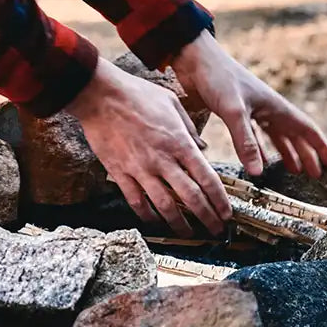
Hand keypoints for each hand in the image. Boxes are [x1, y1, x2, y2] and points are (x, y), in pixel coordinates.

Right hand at [67, 56, 232, 235]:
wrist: (100, 94)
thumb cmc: (136, 93)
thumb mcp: (171, 102)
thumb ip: (189, 128)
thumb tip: (202, 147)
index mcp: (179, 142)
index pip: (207, 178)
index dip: (220, 200)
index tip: (226, 213)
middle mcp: (163, 160)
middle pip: (191, 198)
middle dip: (207, 218)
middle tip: (216, 230)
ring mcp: (140, 168)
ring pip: (165, 206)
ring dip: (180, 224)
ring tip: (188, 233)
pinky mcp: (120, 172)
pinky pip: (136, 201)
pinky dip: (148, 215)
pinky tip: (155, 222)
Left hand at [170, 30, 326, 178]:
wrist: (194, 58)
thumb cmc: (217, 77)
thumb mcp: (233, 110)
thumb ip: (245, 141)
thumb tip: (259, 173)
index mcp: (274, 105)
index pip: (305, 128)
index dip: (320, 145)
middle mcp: (266, 108)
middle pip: (293, 135)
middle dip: (305, 154)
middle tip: (315, 174)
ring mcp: (251, 109)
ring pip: (275, 136)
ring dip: (286, 153)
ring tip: (294, 170)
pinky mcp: (233, 112)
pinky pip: (254, 135)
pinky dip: (259, 149)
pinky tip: (259, 160)